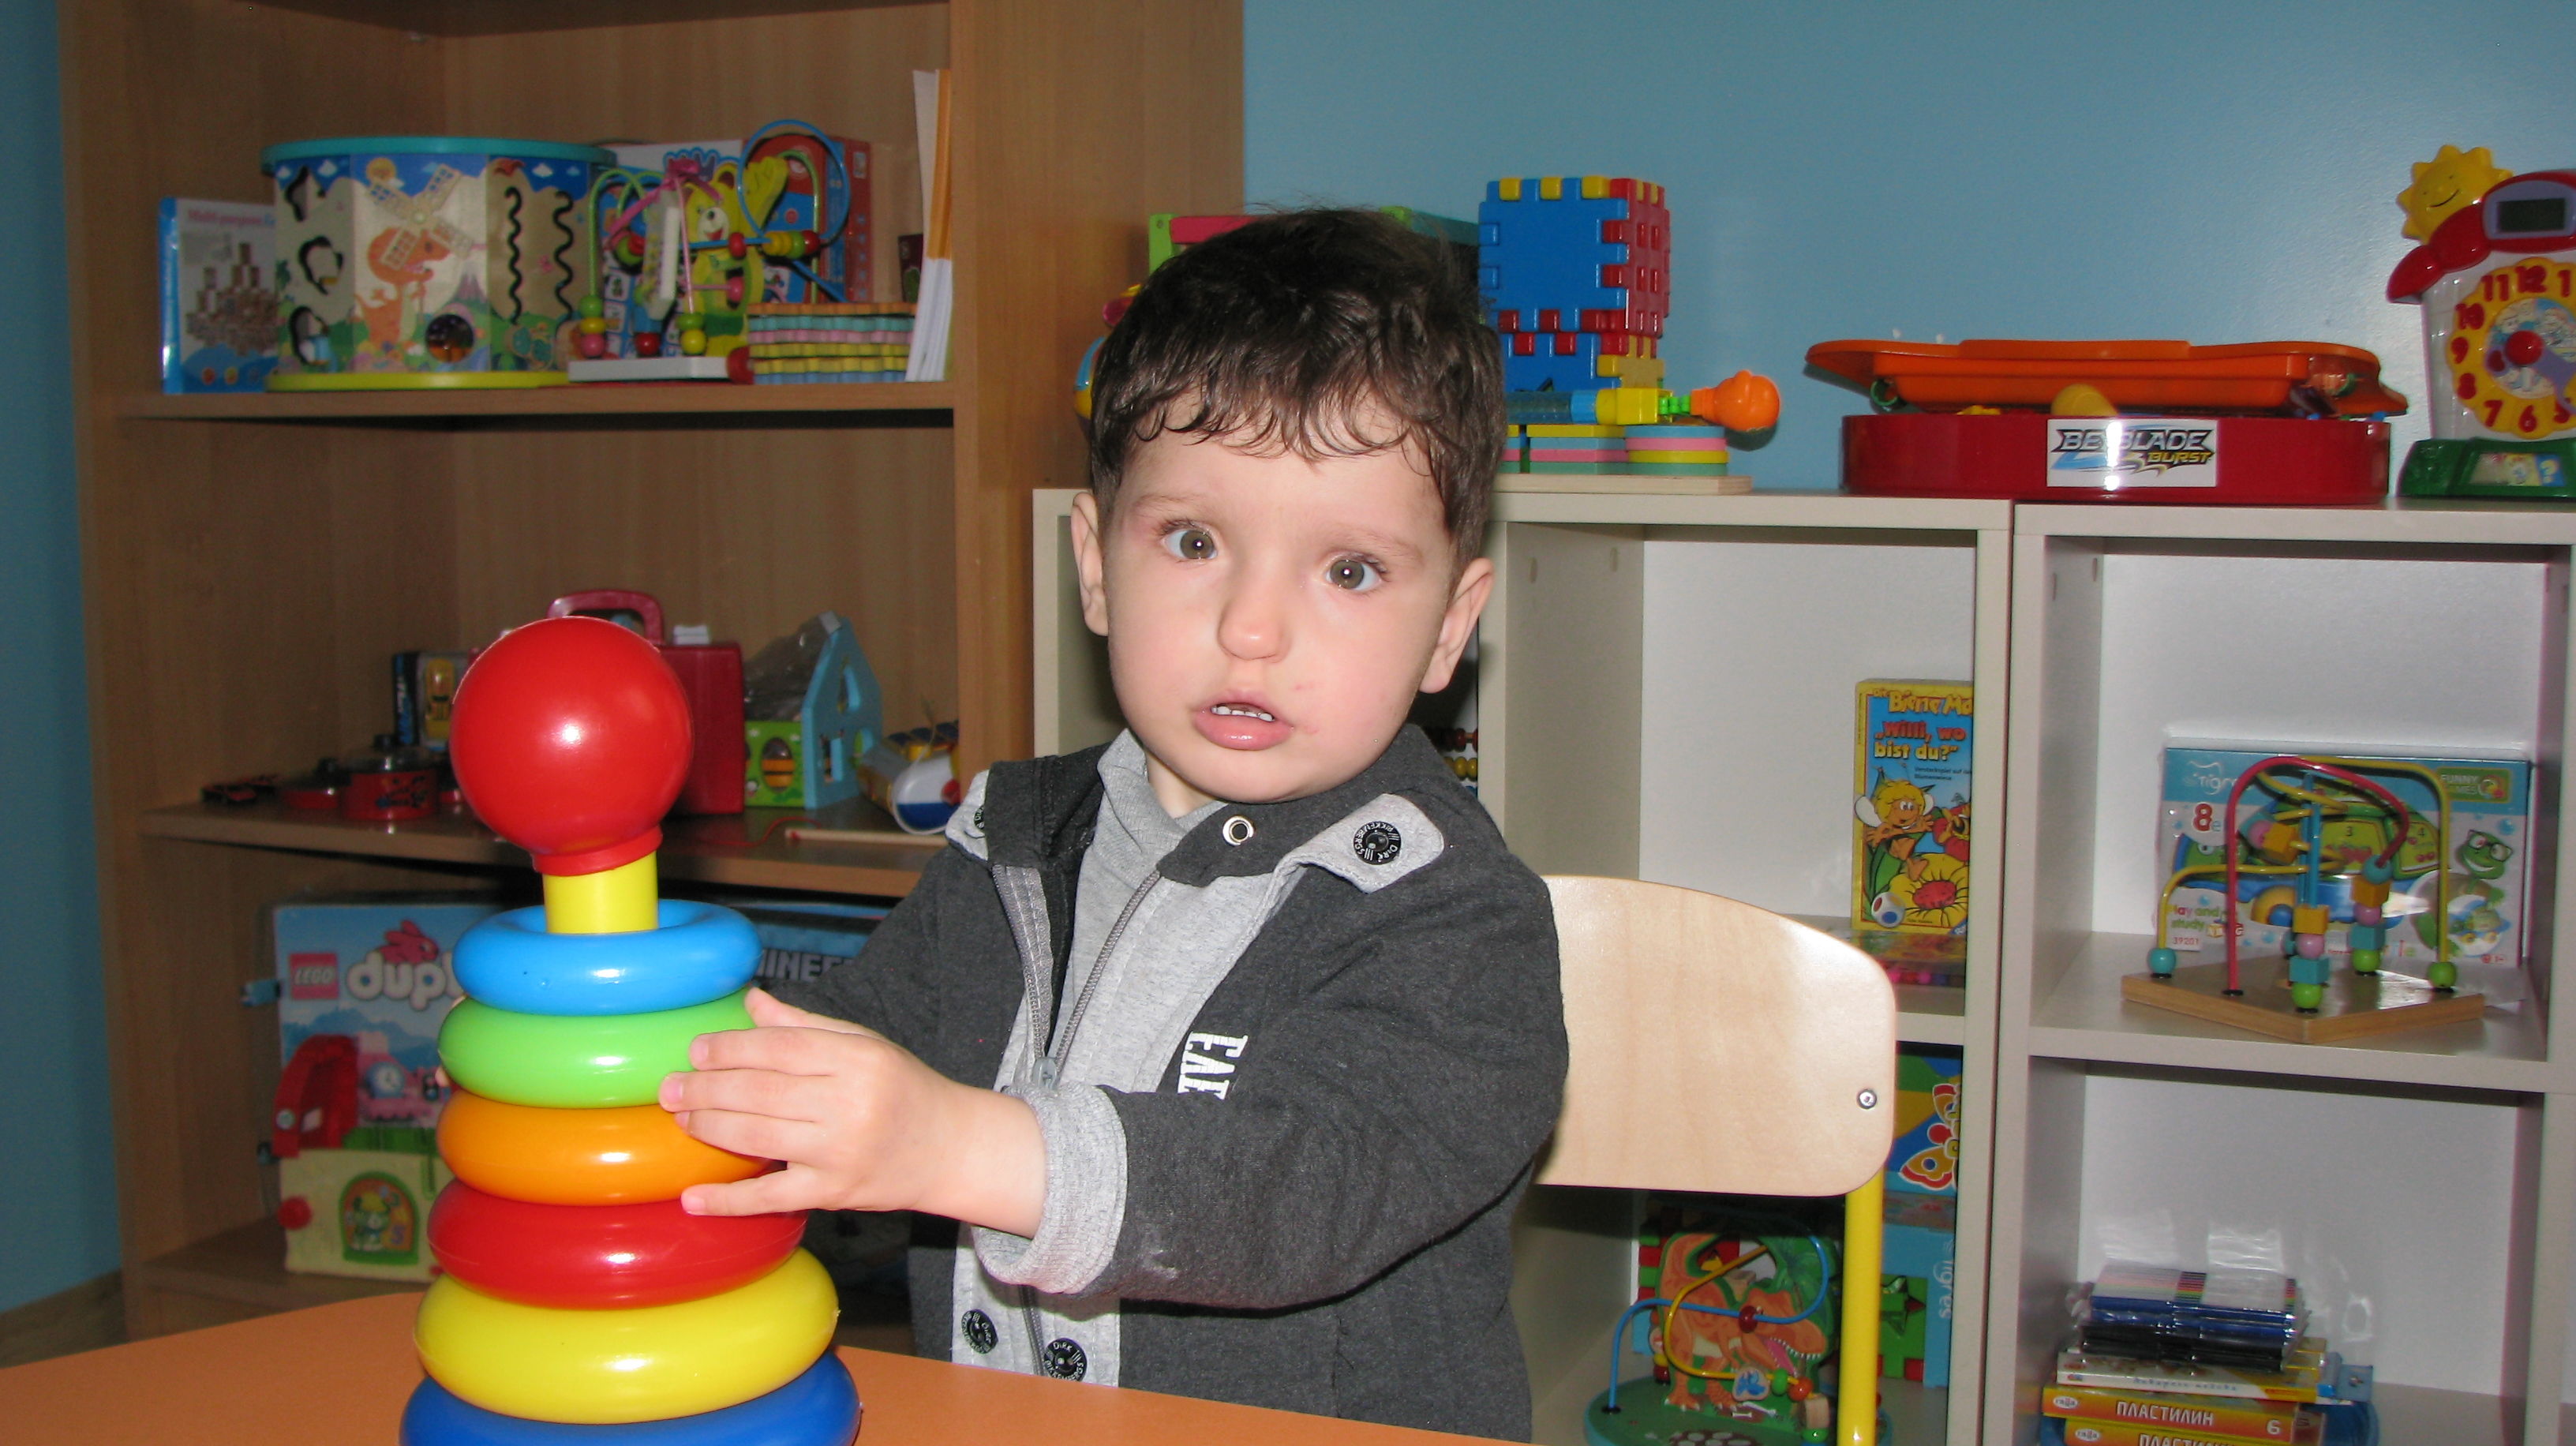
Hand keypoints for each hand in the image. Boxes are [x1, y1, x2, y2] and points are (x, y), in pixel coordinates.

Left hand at [660, 989, 1046, 1234]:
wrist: (950, 1148)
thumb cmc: (903, 1089)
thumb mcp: (864, 1045)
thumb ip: (805, 1025)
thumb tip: (750, 1003)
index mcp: (858, 1059)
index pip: (781, 1048)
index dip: (732, 1048)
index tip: (698, 1050)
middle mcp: (850, 1104)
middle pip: (761, 1091)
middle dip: (707, 1087)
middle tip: (670, 1087)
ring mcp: (841, 1152)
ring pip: (759, 1137)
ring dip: (709, 1127)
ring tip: (680, 1117)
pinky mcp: (834, 1193)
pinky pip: (772, 1197)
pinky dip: (729, 1201)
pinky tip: (692, 1198)